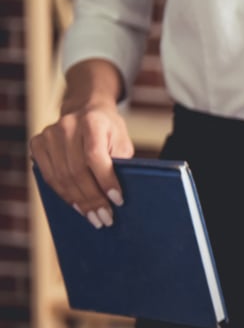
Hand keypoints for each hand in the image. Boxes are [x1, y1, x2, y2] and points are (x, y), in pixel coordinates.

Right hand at [29, 101, 133, 228]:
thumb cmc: (108, 130)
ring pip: (61, 177)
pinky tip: (77, 206)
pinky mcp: (38, 144)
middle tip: (105, 218)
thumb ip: (120, 162)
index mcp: (92, 122)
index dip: (106, 181)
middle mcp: (67, 126)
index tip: (118, 201)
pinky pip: (49, 176)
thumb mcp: (122, 140)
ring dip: (78, 202)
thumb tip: (117, 195)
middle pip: (77, 171)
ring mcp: (49, 135)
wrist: (85, 109)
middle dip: (93, 199)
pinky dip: (63, 194)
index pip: (96, 157)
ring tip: (93, 218)